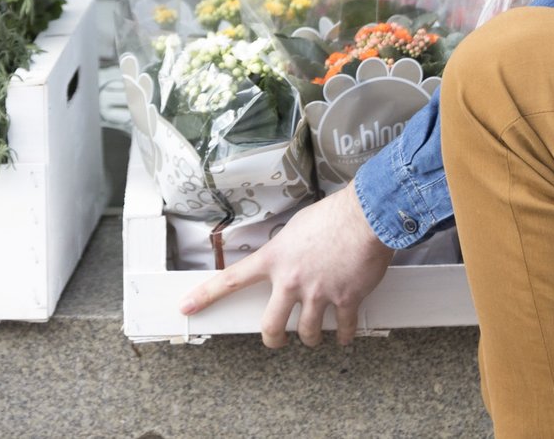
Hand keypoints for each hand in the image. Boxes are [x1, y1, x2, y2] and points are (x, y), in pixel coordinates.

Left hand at [178, 184, 396, 347]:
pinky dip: (343, 336)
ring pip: (307, 333)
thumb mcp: (298, 227)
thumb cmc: (335, 213)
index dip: (206, 295)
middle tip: (276, 340)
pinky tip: (342, 337)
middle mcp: (292, 280)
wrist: (367, 215)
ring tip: (314, 337)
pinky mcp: (346, 299)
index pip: (232, 279)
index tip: (187, 305)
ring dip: (311, 339)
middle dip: (273, 339)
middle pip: (271, 326)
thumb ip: (287, 249)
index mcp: (276, 259)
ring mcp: (319, 293)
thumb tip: (290, 258)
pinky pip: (342, 329)